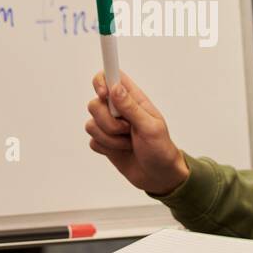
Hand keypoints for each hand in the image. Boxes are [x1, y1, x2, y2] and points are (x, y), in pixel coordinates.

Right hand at [85, 70, 189, 195]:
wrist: (159, 176)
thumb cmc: (161, 149)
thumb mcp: (150, 127)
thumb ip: (131, 107)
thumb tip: (115, 87)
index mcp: (133, 99)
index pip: (110, 76)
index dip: (101, 81)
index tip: (104, 94)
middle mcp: (118, 109)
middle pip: (95, 103)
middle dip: (108, 121)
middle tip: (127, 129)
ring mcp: (110, 126)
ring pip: (91, 124)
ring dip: (110, 138)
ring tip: (128, 142)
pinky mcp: (104, 142)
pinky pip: (92, 140)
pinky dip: (106, 148)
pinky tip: (122, 150)